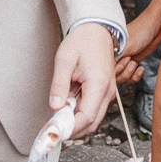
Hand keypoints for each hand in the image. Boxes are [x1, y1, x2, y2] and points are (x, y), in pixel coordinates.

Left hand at [50, 24, 118, 138]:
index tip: (54, 131)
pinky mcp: (104, 92)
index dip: (70, 128)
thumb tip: (55, 106)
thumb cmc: (82, 41)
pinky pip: (93, 110)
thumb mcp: (64, 60)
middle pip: (92, 123)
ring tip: (58, 116)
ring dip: (76, 123)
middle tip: (53, 128)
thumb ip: (59, 85)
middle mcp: (107, 91)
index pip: (86, 117)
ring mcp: (108, 93)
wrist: (96, 30)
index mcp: (99, 84)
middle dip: (72, 130)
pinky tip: (67, 108)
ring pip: (93, 120)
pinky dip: (80, 115)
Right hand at [114, 9, 160, 85]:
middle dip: (124, 73)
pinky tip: (141, 68)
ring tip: (135, 63)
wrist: (155, 27)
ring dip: (130, 74)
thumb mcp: (127, 46)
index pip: (105, 69)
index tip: (123, 62)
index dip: (115, 70)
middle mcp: (113, 56)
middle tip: (130, 61)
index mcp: (108, 50)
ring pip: (122, 79)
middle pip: (113, 77)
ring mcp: (123, 61)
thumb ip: (116, 59)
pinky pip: (130, 78)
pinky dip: (136, 76)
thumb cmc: (140, 31)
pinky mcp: (132, 64)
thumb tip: (108, 71)